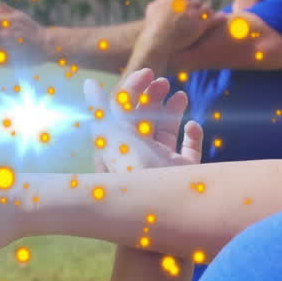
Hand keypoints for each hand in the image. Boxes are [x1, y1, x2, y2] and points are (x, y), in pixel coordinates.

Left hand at [85, 68, 202, 173]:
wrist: (159, 208)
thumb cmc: (131, 169)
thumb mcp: (111, 134)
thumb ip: (99, 108)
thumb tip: (88, 83)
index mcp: (121, 143)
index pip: (124, 110)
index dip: (133, 89)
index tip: (147, 72)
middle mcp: (140, 153)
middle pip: (145, 118)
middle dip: (153, 96)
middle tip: (163, 81)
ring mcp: (162, 163)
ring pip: (167, 131)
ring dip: (173, 110)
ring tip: (180, 94)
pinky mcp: (183, 171)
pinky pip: (190, 150)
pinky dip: (193, 135)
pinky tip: (192, 125)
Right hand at [142, 0, 225, 52]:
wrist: (155, 44)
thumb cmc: (152, 29)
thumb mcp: (152, 10)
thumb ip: (159, 1)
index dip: (189, 6)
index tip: (190, 13)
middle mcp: (185, 3)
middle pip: (197, 3)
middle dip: (199, 10)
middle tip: (201, 18)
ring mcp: (193, 14)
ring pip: (206, 10)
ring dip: (209, 15)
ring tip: (211, 21)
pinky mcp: (199, 26)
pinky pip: (212, 19)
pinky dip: (219, 18)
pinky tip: (223, 18)